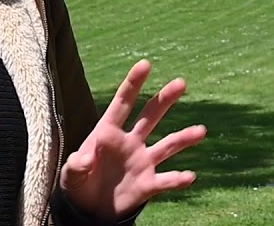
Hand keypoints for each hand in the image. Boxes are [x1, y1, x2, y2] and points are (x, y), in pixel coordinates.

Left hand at [59, 60, 206, 220]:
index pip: (123, 103)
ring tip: (201, 131)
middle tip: (181, 83)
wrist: (91, 210)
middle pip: (150, 116)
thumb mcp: (71, 176)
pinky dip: (178, 179)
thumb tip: (85, 159)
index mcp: (108, 132)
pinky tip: (189, 176)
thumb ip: (76, 166)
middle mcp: (130, 142)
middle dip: (165, 100)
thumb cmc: (80, 185)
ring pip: (167, 145)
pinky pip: (166, 180)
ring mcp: (142, 162)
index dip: (133, 84)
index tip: (145, 64)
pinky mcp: (149, 184)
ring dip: (183, 138)